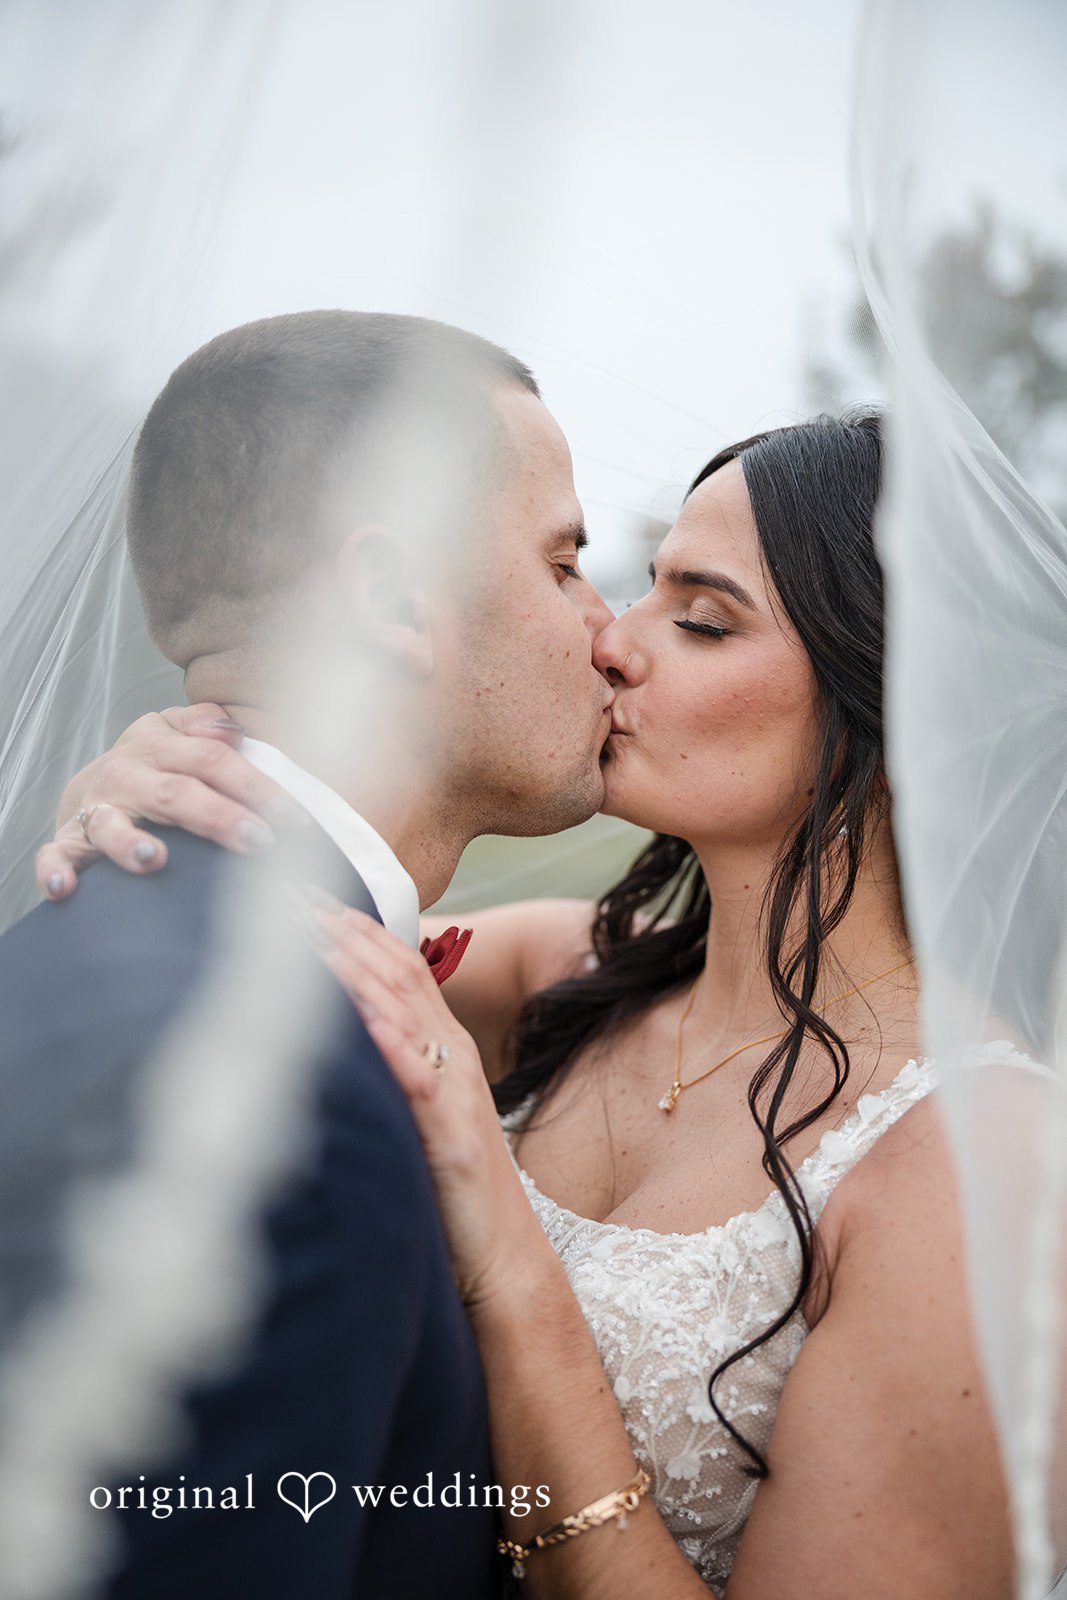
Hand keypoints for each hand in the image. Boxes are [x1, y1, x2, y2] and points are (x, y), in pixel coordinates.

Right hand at [35, 704, 309, 900]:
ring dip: (132, 843)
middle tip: (259, 841)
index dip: (256, 786)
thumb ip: (207, 726)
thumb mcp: (180, 736)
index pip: (213, 760)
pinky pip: (55, 856)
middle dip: (219, 818)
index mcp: (158, 744)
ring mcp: (94, 808)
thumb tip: (232, 730)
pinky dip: (56, 872)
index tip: (294, 817)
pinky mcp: (68, 843)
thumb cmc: (156, 767)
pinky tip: (65, 890)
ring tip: (156, 860)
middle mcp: (125, 773)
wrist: (91, 788)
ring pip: (112, 824)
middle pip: (175, 793)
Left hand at [302, 894, 549, 1311]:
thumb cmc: (448, 1186)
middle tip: (290, 890)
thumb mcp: (415, 1109)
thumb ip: (386, 1064)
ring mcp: (456, 1091)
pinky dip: (392, 1045)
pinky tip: (361, 1019)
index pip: (396, 963)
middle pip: (396, 971)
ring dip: (357, 969)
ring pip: (405, 1012)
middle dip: (342, 927)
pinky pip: (421, 1081)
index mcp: (440, 1044)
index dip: (352, 922)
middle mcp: (450, 1053)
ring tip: (312, 933)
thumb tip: (337, 1027)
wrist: (503, 1255)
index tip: (302, 890)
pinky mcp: (454, 1136)